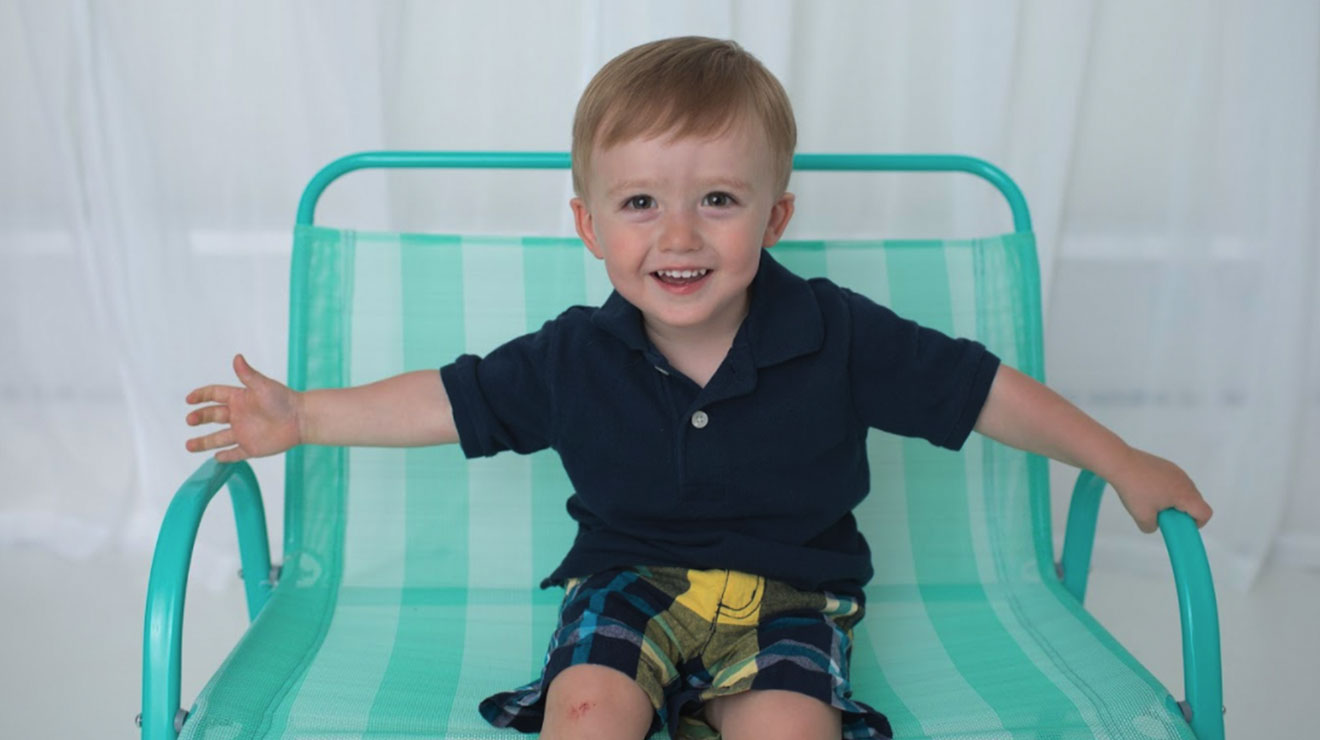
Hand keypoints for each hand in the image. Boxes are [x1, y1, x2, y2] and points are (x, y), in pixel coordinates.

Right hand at [185, 354, 302, 462]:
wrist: (302, 419)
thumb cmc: (284, 399)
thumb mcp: (263, 386)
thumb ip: (248, 375)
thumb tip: (237, 357)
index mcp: (239, 398)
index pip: (214, 395)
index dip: (201, 396)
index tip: (189, 400)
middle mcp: (238, 415)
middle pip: (212, 416)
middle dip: (200, 418)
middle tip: (190, 420)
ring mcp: (244, 432)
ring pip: (218, 438)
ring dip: (204, 442)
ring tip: (188, 446)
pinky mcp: (252, 447)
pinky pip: (236, 453)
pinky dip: (226, 457)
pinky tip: (215, 458)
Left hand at [1109, 447, 1212, 532]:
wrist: (1120, 463)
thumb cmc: (1133, 488)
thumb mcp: (1142, 517)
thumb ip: (1152, 527)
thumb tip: (1154, 525)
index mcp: (1185, 494)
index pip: (1205, 513)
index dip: (1196, 524)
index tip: (1180, 525)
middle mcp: (1185, 481)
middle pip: (1195, 502)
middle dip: (1182, 513)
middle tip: (1163, 515)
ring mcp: (1176, 471)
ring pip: (1184, 491)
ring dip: (1174, 501)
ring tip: (1152, 502)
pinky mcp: (1166, 465)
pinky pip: (1174, 482)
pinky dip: (1167, 489)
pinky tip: (1148, 490)